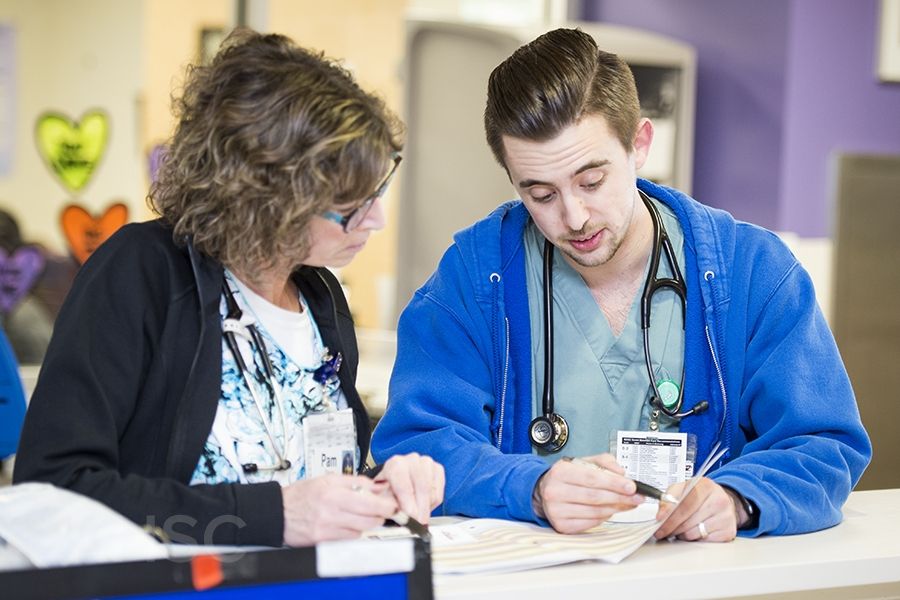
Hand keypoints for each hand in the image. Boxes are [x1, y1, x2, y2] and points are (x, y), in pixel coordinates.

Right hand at [281, 473, 397, 545]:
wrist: (278, 512)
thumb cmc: (302, 494)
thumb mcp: (329, 479)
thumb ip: (356, 482)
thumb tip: (377, 486)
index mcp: (334, 493)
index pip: (370, 502)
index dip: (386, 505)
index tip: (393, 504)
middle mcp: (331, 512)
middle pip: (369, 519)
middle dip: (380, 515)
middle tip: (381, 509)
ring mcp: (327, 529)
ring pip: (361, 530)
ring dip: (367, 523)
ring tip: (361, 514)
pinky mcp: (324, 541)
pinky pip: (349, 539)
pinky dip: (354, 532)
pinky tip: (348, 524)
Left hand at [375, 453, 444, 524]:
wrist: (395, 485)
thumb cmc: (388, 492)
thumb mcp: (383, 499)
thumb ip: (389, 505)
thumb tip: (397, 513)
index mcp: (395, 464)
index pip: (404, 482)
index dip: (408, 500)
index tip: (410, 515)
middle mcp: (411, 460)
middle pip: (422, 485)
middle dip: (421, 507)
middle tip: (419, 521)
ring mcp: (426, 463)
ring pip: (432, 489)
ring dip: (426, 507)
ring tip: (418, 516)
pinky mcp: (438, 469)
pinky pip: (439, 491)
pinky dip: (433, 503)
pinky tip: (423, 505)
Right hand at [533, 454, 644, 533]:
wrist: (544, 491)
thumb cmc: (568, 476)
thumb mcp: (583, 462)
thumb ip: (604, 462)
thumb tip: (621, 473)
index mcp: (560, 471)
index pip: (592, 478)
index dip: (614, 483)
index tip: (632, 486)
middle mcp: (555, 491)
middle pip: (595, 497)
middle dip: (620, 498)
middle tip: (637, 498)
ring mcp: (557, 511)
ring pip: (595, 512)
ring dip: (616, 509)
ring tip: (627, 504)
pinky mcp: (562, 526)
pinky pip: (590, 523)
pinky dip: (604, 517)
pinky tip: (610, 511)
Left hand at [653, 477, 737, 542]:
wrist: (722, 501)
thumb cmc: (699, 496)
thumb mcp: (683, 488)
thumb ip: (669, 498)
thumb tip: (661, 514)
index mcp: (706, 486)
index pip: (685, 503)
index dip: (669, 514)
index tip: (659, 521)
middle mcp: (719, 500)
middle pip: (687, 521)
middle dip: (671, 528)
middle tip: (662, 530)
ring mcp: (726, 517)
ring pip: (693, 534)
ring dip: (681, 534)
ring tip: (681, 527)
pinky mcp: (728, 532)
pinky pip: (702, 541)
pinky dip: (694, 539)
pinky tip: (694, 531)